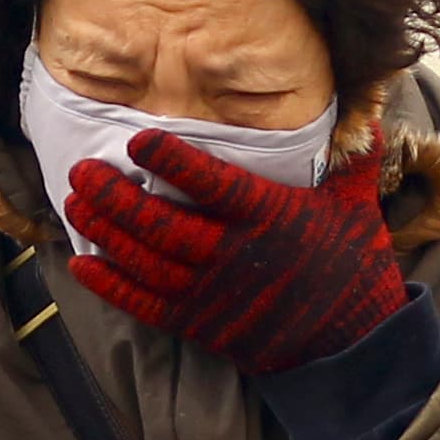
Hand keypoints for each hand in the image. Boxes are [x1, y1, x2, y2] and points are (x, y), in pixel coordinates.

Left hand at [64, 130, 406, 374]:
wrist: (350, 344)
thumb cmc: (350, 262)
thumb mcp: (356, 203)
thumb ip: (350, 151)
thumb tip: (364, 96)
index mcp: (271, 218)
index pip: (215, 186)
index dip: (174, 162)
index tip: (139, 139)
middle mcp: (236, 257)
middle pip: (165, 227)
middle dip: (118, 199)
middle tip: (82, 171)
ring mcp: (213, 294)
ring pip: (147, 264)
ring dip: (107, 234)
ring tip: (76, 203)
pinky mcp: (199, 325)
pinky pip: (146, 306)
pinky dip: (110, 287)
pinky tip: (81, 264)